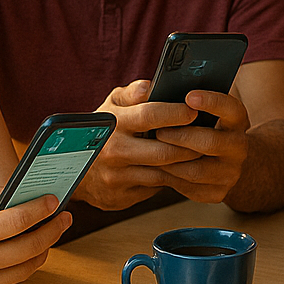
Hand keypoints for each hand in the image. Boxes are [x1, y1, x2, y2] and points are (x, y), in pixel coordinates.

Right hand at [0, 178, 70, 283]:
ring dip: (43, 250)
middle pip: (31, 247)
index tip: (54, 201)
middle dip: (54, 229)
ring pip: (27, 268)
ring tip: (48, 234)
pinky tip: (20, 253)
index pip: (17, 220)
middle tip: (64, 218)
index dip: (41, 209)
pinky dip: (18, 266)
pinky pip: (10, 282)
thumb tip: (8, 189)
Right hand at [79, 81, 251, 209]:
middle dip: (190, 144)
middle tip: (208, 137)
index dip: (176, 113)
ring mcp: (116, 177)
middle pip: (164, 150)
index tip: (195, 110)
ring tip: (202, 153)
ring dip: (186, 164)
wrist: (75, 169)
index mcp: (112, 123)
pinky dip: (173, 179)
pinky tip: (184, 170)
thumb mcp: (111, 106)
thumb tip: (150, 86)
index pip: (149, 115)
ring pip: (163, 172)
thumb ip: (132, 93)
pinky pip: (155, 188)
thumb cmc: (104, 130)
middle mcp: (113, 151)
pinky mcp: (121, 197)